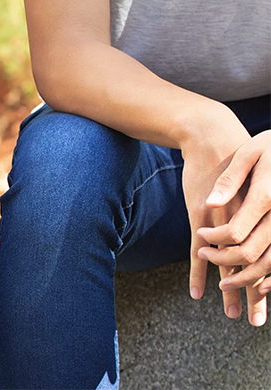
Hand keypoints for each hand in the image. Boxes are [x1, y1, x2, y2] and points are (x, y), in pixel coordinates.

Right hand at [179, 115, 250, 320]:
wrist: (212, 141)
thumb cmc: (237, 164)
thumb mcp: (255, 187)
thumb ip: (261, 210)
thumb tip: (265, 233)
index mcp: (265, 215)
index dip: (269, 281)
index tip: (268, 299)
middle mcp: (248, 222)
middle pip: (256, 267)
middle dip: (256, 296)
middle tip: (257, 322)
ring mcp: (222, 222)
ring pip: (229, 265)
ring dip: (231, 292)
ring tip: (234, 316)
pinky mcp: (200, 217)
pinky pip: (198, 253)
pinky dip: (199, 274)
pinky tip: (198, 294)